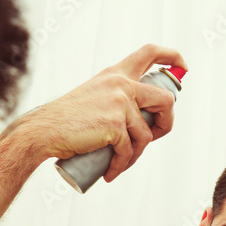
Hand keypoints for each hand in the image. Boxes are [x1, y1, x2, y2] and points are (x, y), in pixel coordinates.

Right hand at [20, 43, 187, 181]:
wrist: (43, 131)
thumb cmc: (66, 120)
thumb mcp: (94, 97)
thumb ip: (115, 99)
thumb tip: (138, 117)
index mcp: (116, 73)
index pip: (150, 53)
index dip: (172, 56)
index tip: (182, 67)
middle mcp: (121, 83)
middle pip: (166, 99)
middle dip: (165, 124)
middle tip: (152, 139)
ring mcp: (119, 103)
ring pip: (146, 134)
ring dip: (136, 155)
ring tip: (119, 164)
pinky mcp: (115, 125)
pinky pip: (129, 151)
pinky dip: (121, 166)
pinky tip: (110, 172)